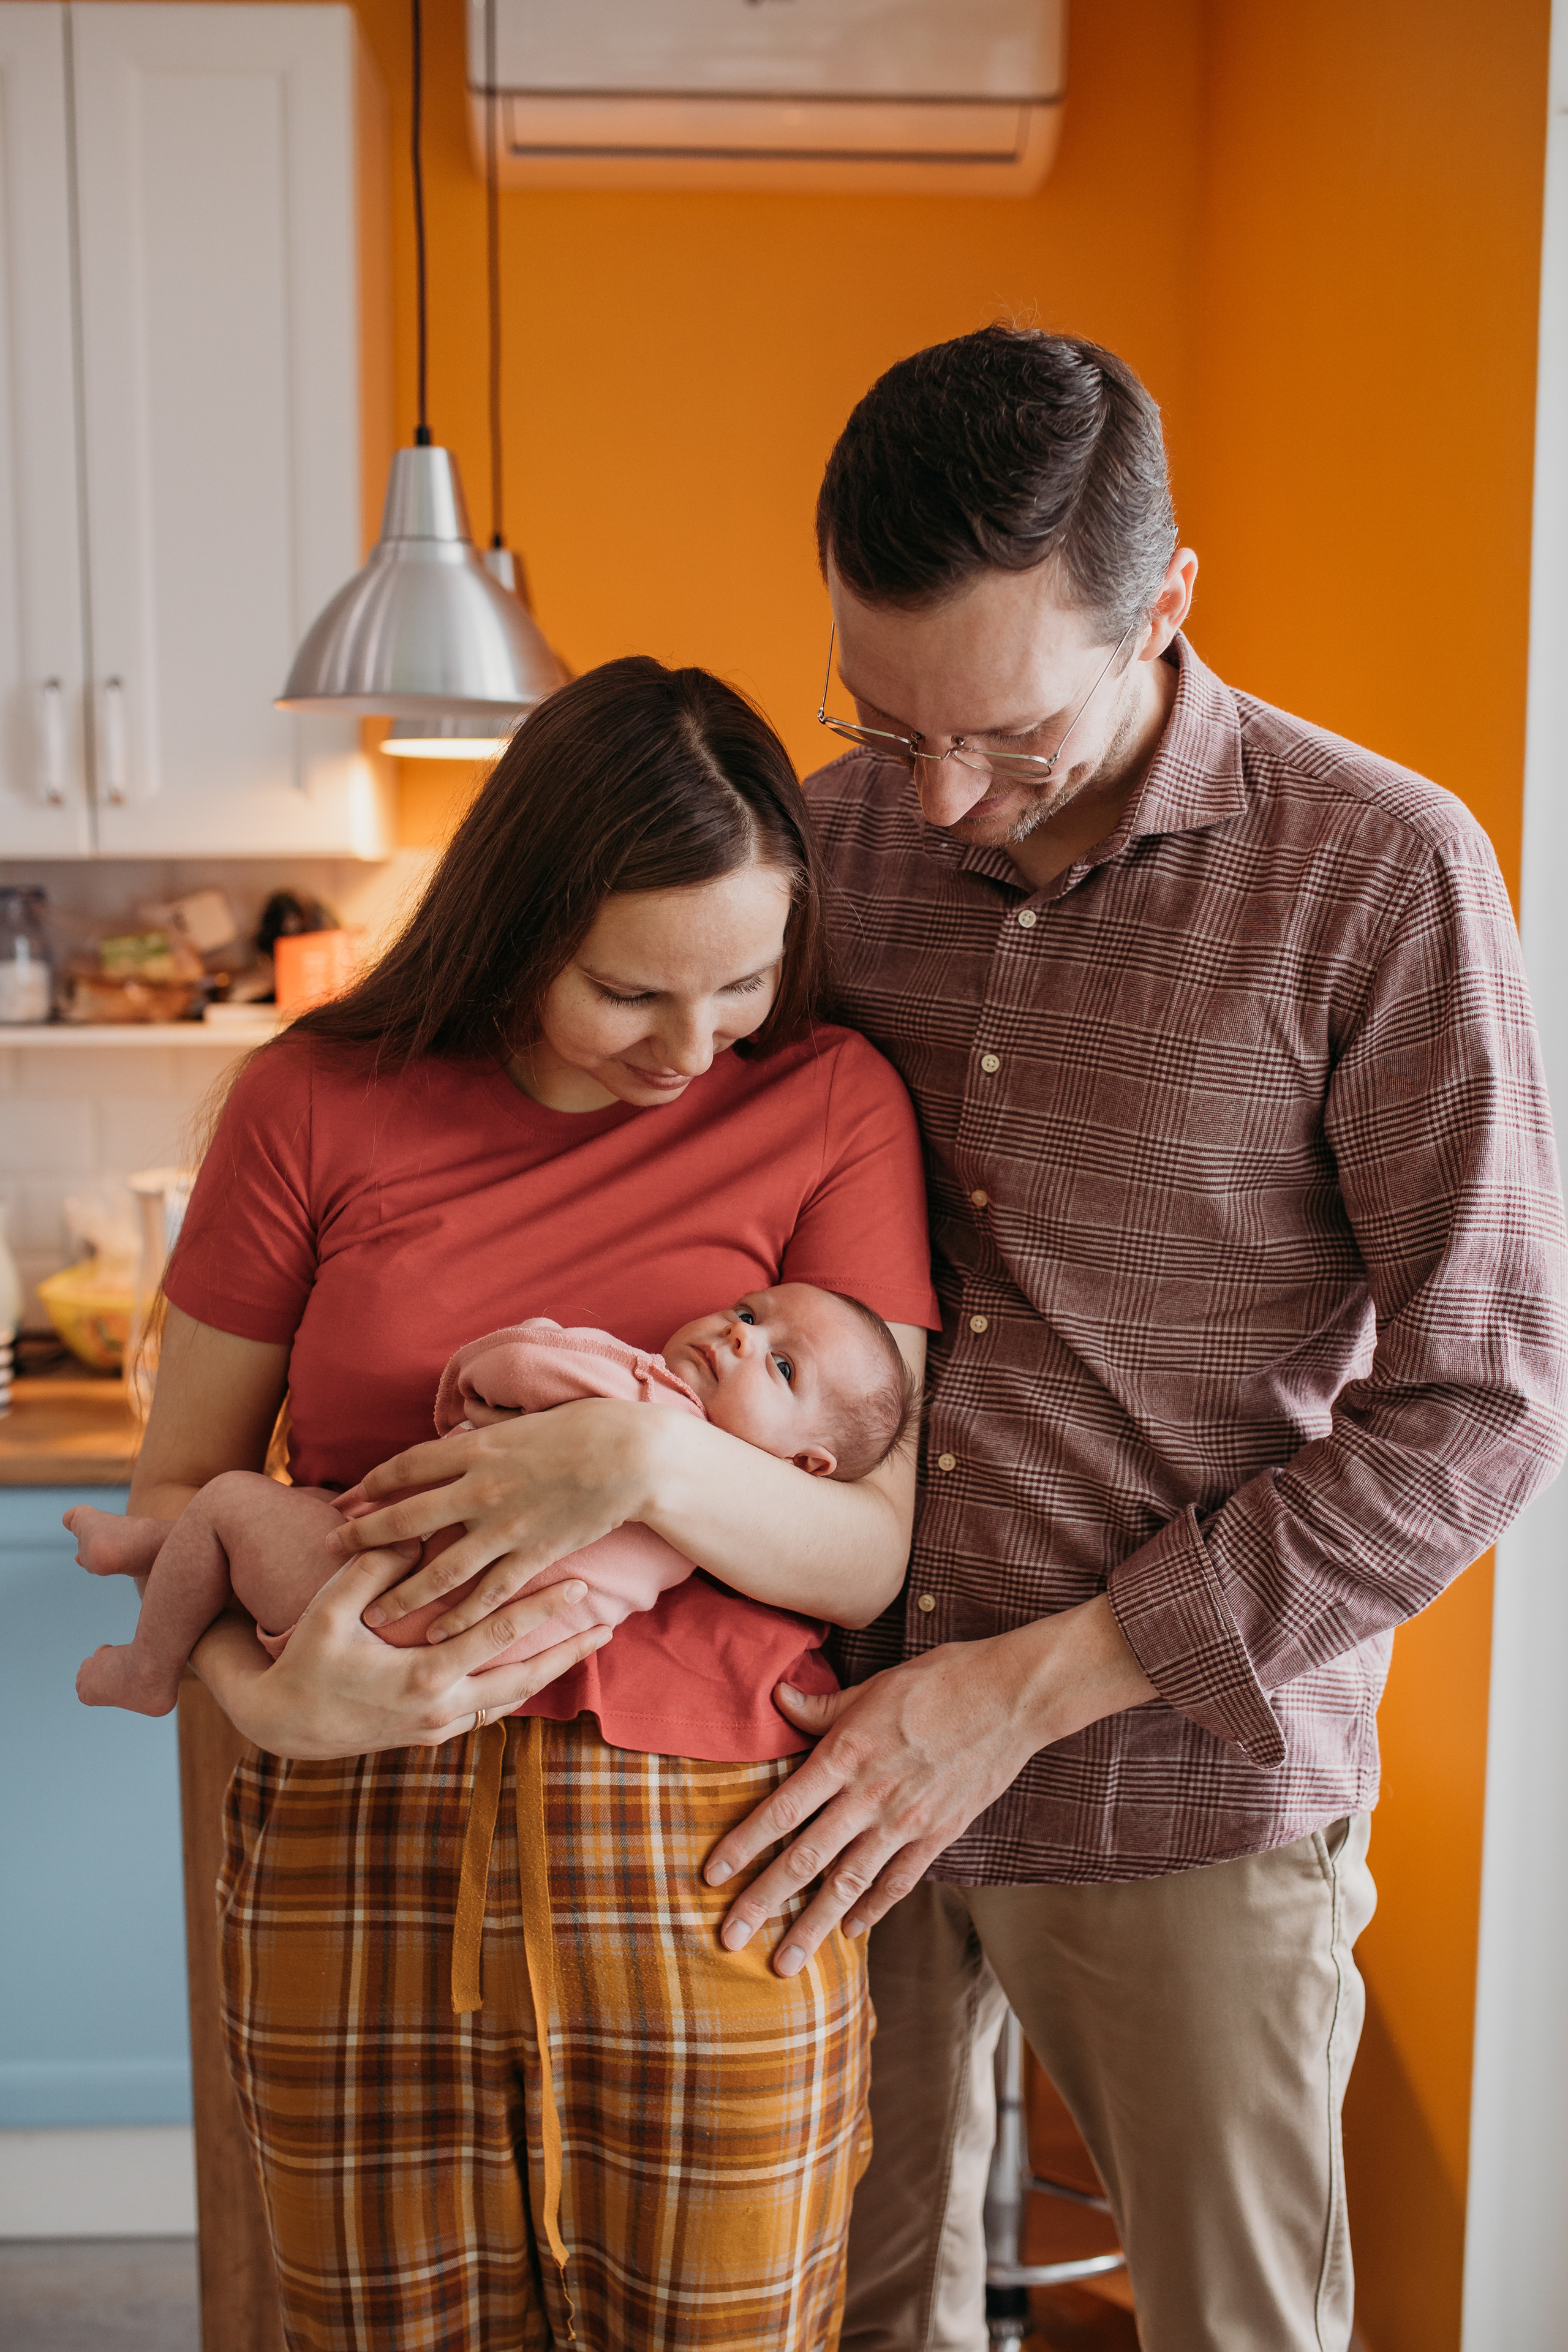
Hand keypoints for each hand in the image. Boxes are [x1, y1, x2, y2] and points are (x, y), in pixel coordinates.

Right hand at [188, 1538, 611, 1759]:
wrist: (281, 1725)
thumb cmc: (304, 1661)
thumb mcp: (331, 1610)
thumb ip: (375, 1568)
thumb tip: (414, 1529)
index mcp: (422, 1677)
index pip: (496, 1638)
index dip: (539, 1611)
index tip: (579, 1586)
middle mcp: (440, 1709)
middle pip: (522, 1680)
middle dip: (567, 1654)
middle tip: (607, 1627)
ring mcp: (438, 1727)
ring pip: (509, 1699)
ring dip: (546, 1673)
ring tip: (583, 1646)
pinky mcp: (431, 1734)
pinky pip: (487, 1710)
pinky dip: (515, 1688)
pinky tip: (534, 1669)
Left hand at [324, 1400, 656, 1642]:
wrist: (633, 1455)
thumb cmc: (585, 1426)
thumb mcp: (523, 1421)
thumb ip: (485, 1437)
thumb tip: (458, 1438)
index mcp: (476, 1449)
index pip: (407, 1467)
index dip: (373, 1484)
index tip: (350, 1497)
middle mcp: (480, 1489)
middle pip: (406, 1518)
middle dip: (364, 1535)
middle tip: (330, 1548)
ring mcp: (506, 1527)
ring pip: (440, 1568)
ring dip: (401, 1592)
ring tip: (371, 1611)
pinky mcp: (534, 1555)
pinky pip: (487, 1593)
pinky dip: (459, 1615)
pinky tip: (435, 1632)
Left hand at [703, 1597, 1157, 1974]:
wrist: (1012, 1697)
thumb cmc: (940, 1680)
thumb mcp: (872, 1685)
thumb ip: (821, 1705)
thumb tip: (777, 1699)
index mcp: (845, 1753)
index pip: (781, 1809)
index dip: (744, 1844)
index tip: (711, 1875)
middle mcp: (869, 1795)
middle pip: (805, 1859)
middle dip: (763, 1902)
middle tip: (728, 1938)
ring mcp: (905, 1821)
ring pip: (848, 1885)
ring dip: (811, 1926)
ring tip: (783, 1963)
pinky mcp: (938, 1834)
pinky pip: (898, 1883)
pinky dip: (871, 1911)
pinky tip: (849, 1932)